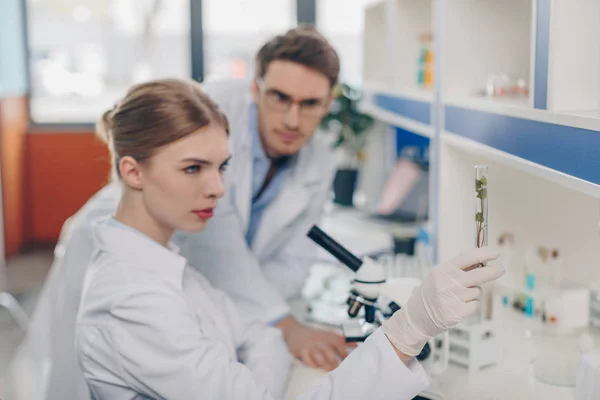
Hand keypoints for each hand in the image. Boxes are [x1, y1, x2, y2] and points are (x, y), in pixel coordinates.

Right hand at [277, 316, 347, 370]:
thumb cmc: (315, 336)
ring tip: (328, 369)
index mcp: (328, 336)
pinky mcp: (301, 349)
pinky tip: (314, 366)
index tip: (348, 362)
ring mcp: (310, 345)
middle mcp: (319, 340)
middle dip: (334, 361)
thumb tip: (357, 345)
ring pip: (318, 355)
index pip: (338, 344)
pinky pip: (306, 357)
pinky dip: (310, 362)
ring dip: (324, 363)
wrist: (295, 331)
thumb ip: (342, 341)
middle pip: (329, 351)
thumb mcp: (328, 335)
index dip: (344, 354)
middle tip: (338, 370)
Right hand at [383, 246, 504, 356]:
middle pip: (478, 275)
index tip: (496, 252)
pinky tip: (458, 307)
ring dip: (473, 294)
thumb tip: (482, 262)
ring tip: (457, 297)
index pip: (466, 257)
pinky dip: (470, 306)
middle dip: (492, 272)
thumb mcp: (439, 277)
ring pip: (477, 291)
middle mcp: (447, 283)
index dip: (483, 254)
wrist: (416, 318)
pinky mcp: (456, 313)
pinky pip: (475, 305)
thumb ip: (458, 270)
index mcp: (442, 270)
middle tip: (502, 269)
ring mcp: (452, 298)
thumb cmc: (430, 295)